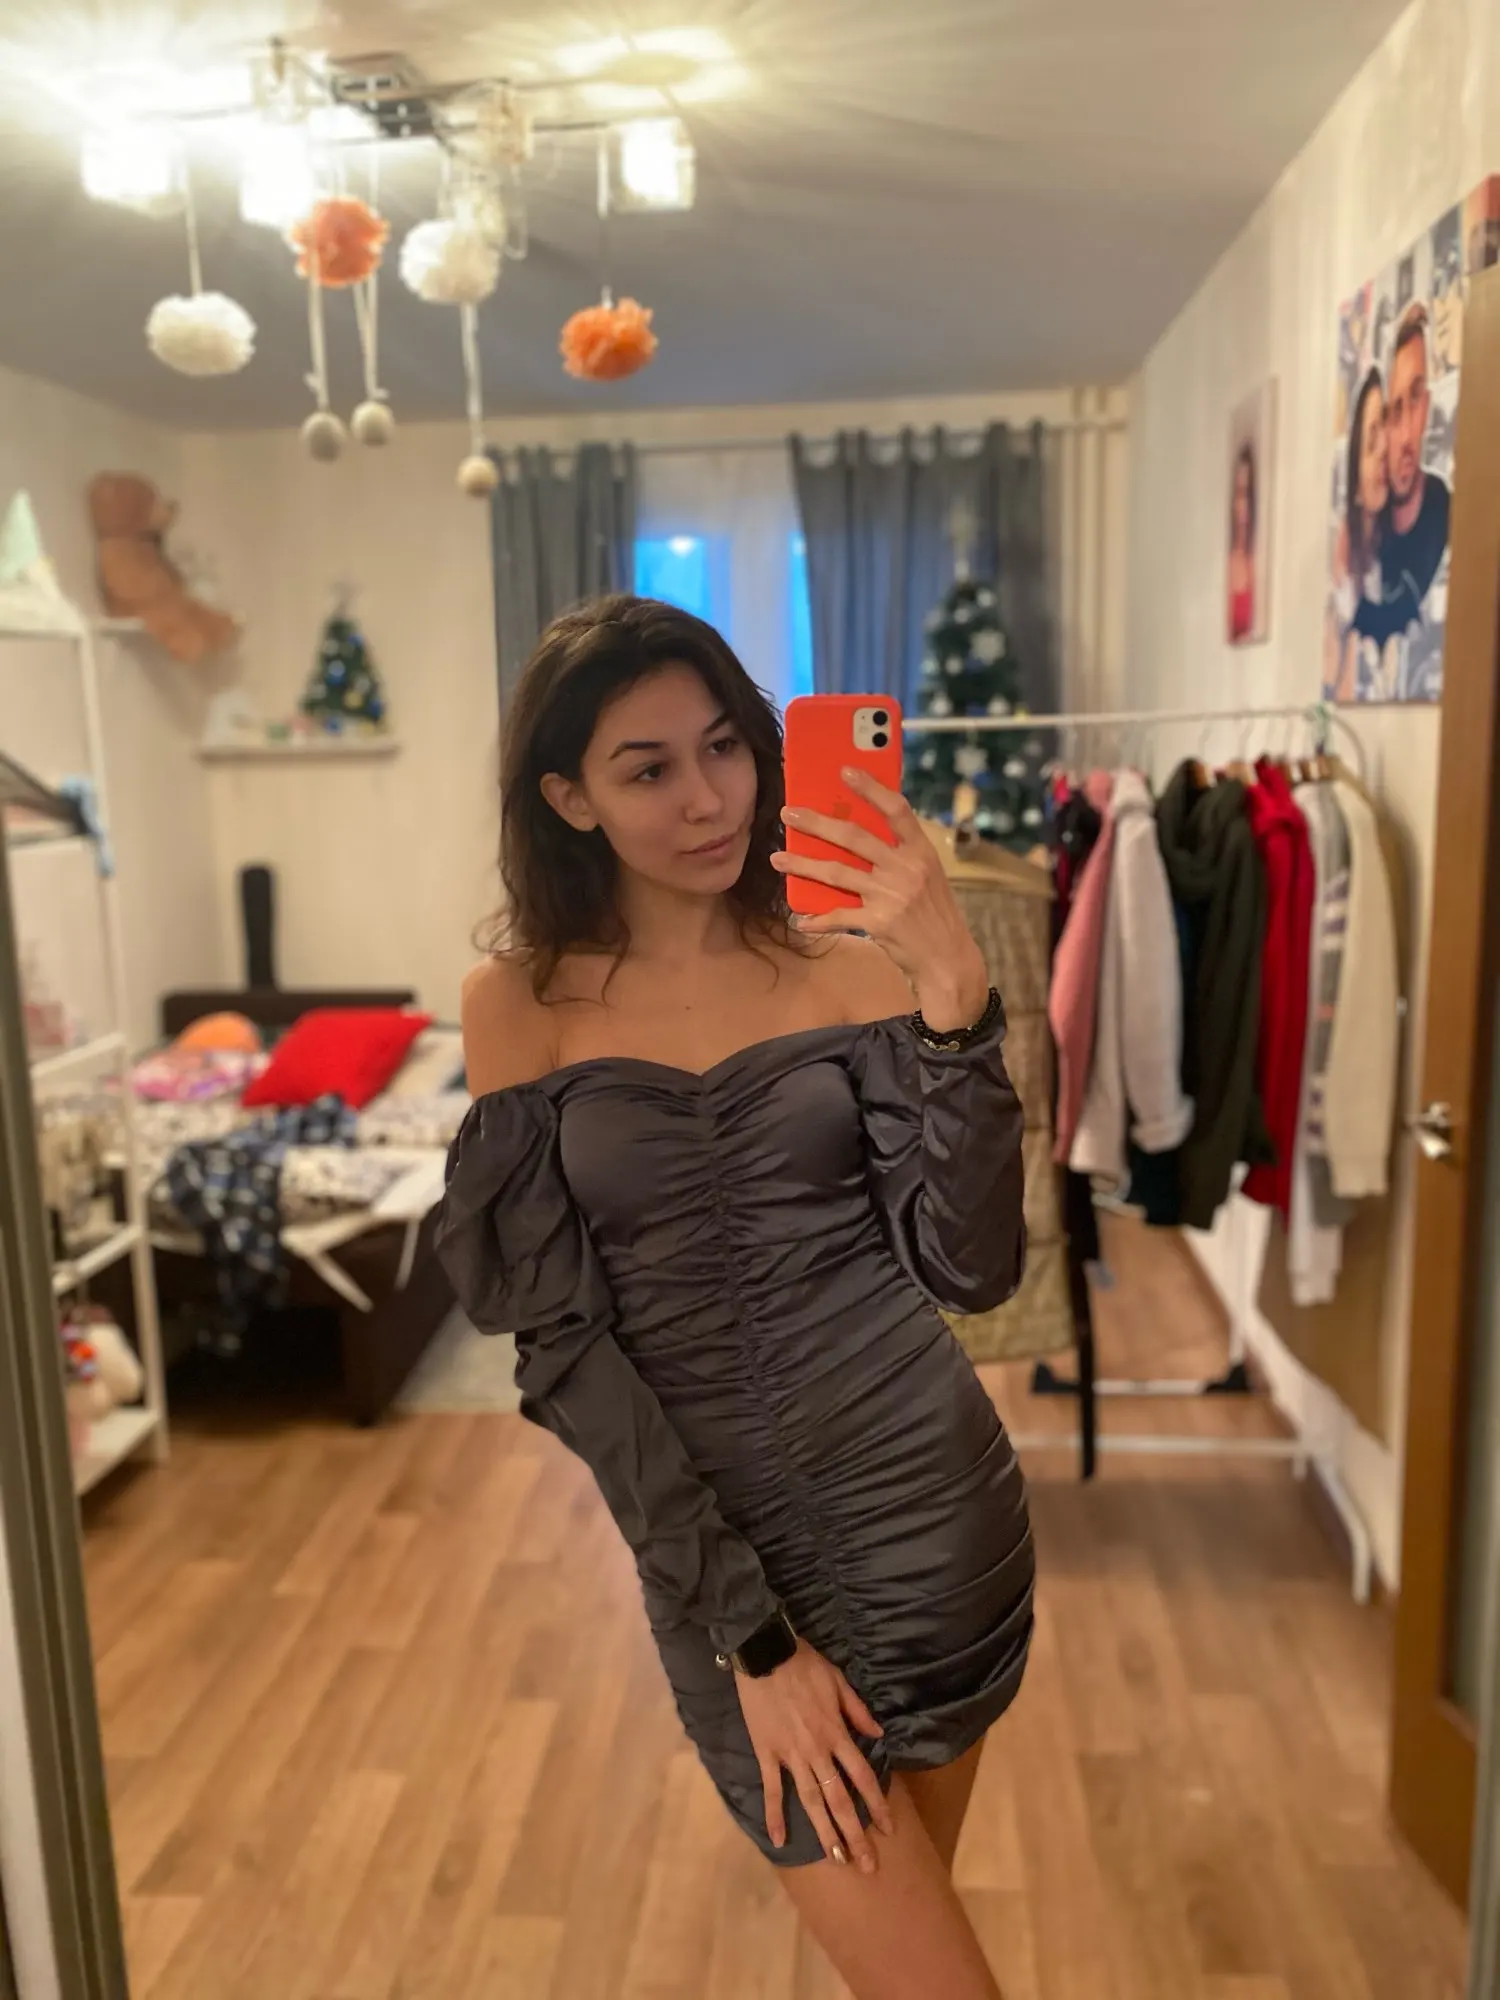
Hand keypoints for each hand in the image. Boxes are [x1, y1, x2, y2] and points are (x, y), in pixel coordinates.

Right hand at [735, 1639, 893, 1871]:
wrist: (765, 1653)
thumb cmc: (804, 1664)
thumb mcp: (839, 1681)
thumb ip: (858, 1711)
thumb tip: (879, 1735)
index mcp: (837, 1734)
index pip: (862, 1777)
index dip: (876, 1804)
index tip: (889, 1828)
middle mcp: (817, 1751)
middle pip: (839, 1799)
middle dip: (854, 1833)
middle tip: (867, 1864)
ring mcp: (791, 1755)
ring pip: (811, 1801)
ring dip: (824, 1832)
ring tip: (836, 1860)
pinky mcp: (767, 1753)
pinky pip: (772, 1789)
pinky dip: (775, 1814)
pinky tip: (778, 1840)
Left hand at [775, 768, 989, 1032]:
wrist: (948, 959)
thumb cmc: (934, 914)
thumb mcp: (927, 876)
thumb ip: (899, 855)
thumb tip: (853, 835)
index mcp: (922, 852)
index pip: (897, 810)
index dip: (871, 788)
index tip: (845, 771)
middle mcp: (907, 869)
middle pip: (854, 837)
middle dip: (816, 823)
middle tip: (788, 813)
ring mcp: (891, 896)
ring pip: (836, 873)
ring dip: (802, 865)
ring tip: (777, 858)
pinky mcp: (878, 923)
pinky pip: (838, 916)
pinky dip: (816, 919)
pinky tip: (800, 919)